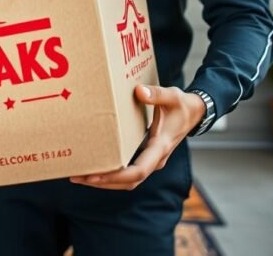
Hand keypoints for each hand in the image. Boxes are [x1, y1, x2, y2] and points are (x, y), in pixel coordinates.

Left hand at [69, 84, 205, 190]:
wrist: (195, 113)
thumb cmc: (182, 105)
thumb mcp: (173, 96)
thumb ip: (156, 94)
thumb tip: (138, 91)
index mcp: (160, 147)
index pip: (138, 171)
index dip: (116, 176)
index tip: (94, 175)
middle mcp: (155, 159)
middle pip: (128, 182)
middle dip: (102, 182)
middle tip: (77, 177)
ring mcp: (151, 160)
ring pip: (127, 181)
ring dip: (104, 181)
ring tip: (79, 176)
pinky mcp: (146, 157)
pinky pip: (128, 173)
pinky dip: (111, 174)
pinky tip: (94, 167)